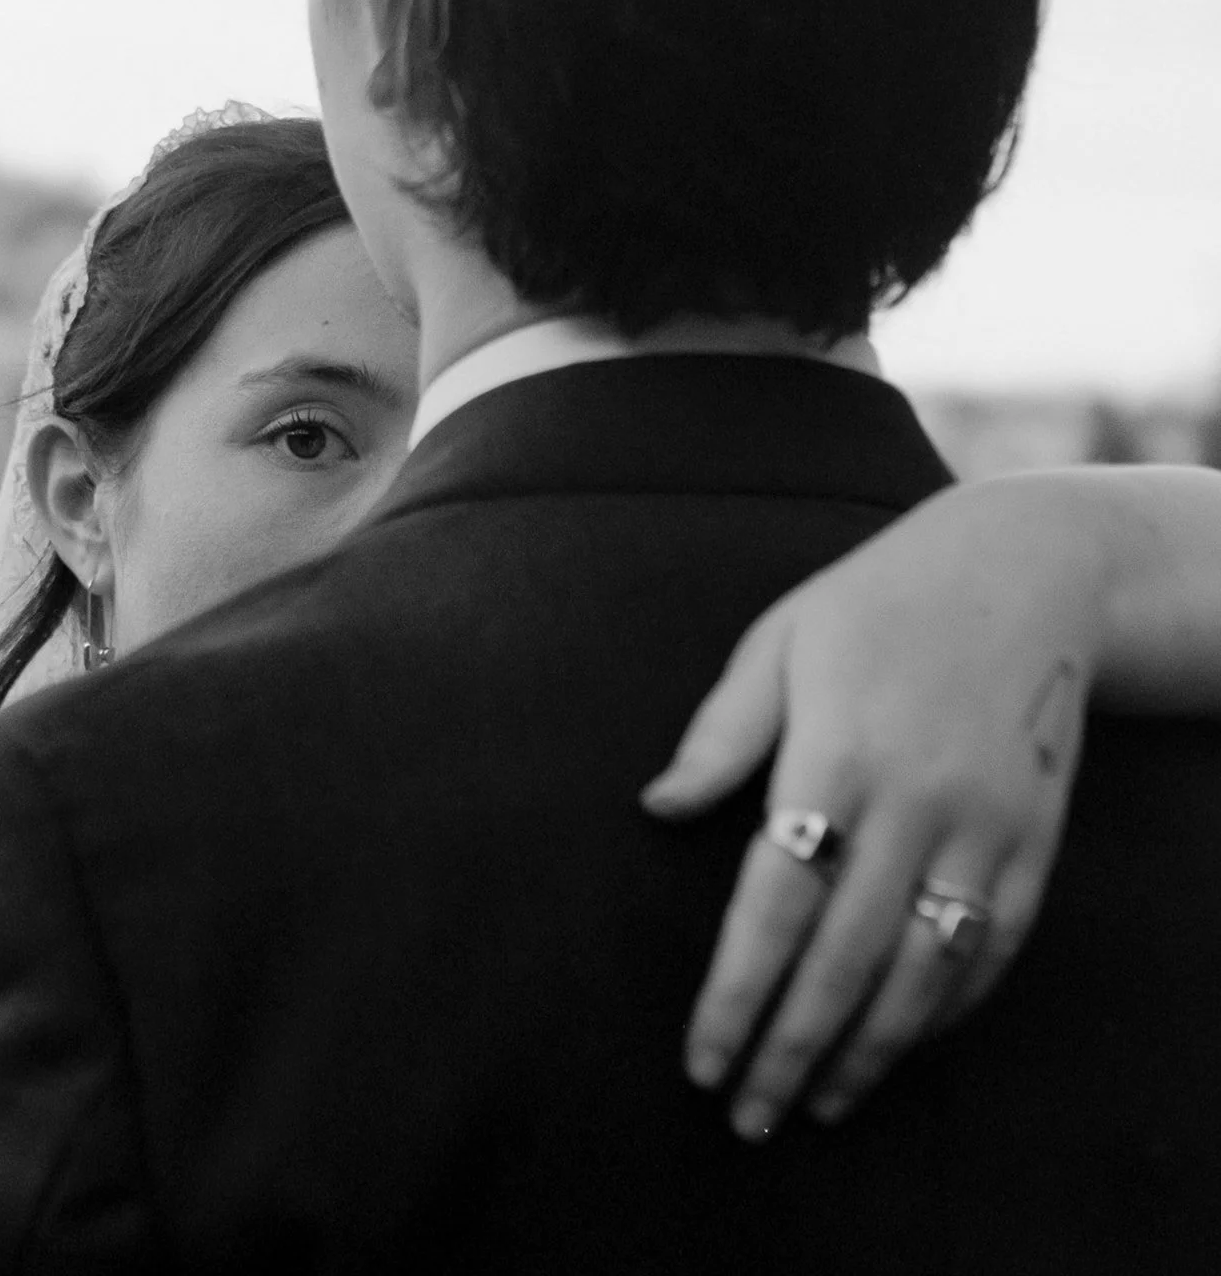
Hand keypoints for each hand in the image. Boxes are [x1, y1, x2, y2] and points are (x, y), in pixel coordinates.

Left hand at [642, 476, 1108, 1140]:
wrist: (1023, 573)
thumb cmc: (875, 602)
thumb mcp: (779, 641)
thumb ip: (720, 733)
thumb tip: (655, 809)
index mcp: (837, 753)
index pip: (775, 904)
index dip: (735, 994)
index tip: (701, 1059)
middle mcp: (918, 803)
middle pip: (847, 960)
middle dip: (791, 1050)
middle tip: (748, 1117)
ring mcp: (987, 826)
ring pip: (926, 974)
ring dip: (869, 1053)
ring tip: (819, 1106)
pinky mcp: (1035, 840)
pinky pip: (994, 949)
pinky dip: (948, 1010)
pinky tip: (901, 1044)